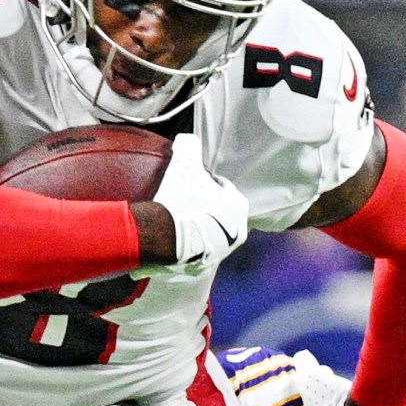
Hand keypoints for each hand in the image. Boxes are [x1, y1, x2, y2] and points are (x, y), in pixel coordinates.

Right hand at [151, 132, 248, 274]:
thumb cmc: (182, 199)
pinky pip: (199, 249)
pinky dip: (190, 243)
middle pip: (220, 212)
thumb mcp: (185, 165)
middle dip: (207, 206)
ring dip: (200, 225)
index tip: (193, 181)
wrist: (167, 237)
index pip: (224, 188)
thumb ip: (189, 147)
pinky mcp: (206, 266)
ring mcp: (223, 252)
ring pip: (211, 232)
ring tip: (180, 219)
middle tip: (186, 200)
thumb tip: (186, 139)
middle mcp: (238, 231)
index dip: (207, 182)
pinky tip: (174, 237)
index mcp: (238, 206)